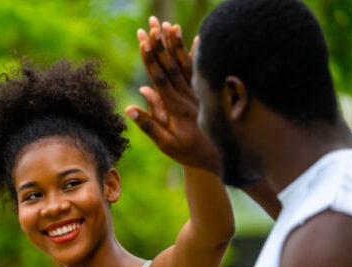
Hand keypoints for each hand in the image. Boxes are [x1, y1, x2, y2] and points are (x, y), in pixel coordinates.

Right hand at [126, 16, 220, 172]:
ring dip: (176, 44)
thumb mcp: (167, 144)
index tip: (143, 41)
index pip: (160, 79)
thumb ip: (149, 125)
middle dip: (160, 44)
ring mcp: (199, 94)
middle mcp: (188, 97)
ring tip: (169, 25)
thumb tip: (129, 109)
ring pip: (186, 64)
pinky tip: (198, 38)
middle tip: (151, 24)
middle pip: (172, 66)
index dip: (151, 59)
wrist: (221, 157)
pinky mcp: (207, 94)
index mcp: (176, 108)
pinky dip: (197, 54)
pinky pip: (201, 70)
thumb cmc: (191, 153)